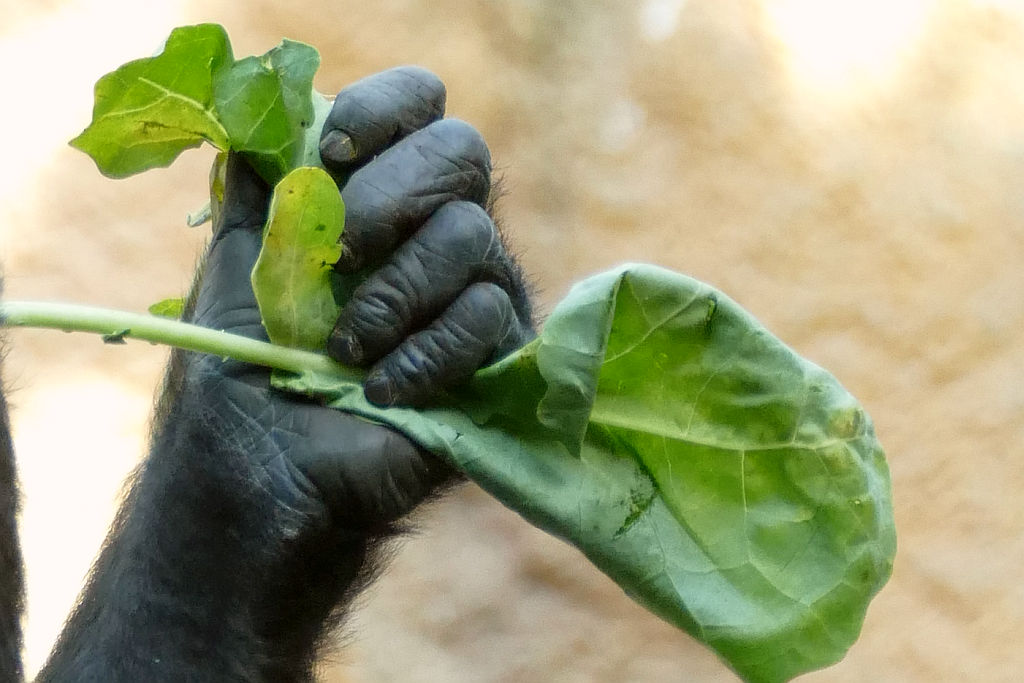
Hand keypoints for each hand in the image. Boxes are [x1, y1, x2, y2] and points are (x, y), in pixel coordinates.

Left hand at [185, 67, 533, 533]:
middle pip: (462, 154)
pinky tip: (382, 389)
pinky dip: (424, 352)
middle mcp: (435, 230)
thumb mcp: (241, 258)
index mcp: (378, 195)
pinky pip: (485, 318)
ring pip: (471, 239)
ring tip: (344, 348)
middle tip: (342, 250)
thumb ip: (264, 183)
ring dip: (393, 292)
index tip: (334, 152)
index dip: (386, 109)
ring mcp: (474, 290)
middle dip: (392, 194)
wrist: (266, 469)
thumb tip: (273, 108)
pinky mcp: (497, 355)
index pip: (420, 107)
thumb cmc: (245, 365)